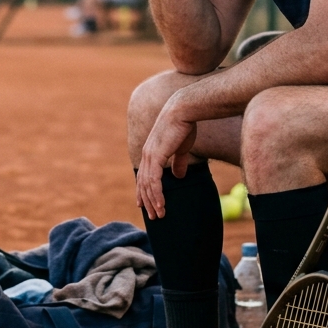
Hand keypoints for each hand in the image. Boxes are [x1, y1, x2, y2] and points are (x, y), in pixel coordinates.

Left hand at [135, 95, 197, 219]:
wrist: (184, 110)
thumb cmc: (185, 125)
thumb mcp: (181, 148)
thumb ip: (177, 162)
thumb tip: (177, 175)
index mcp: (150, 151)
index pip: (143, 176)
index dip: (143, 191)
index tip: (145, 205)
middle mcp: (146, 154)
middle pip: (143, 183)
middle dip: (147, 201)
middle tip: (153, 216)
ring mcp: (149, 155)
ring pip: (148, 185)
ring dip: (153, 202)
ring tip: (160, 215)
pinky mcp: (156, 156)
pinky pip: (154, 181)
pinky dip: (157, 195)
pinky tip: (161, 205)